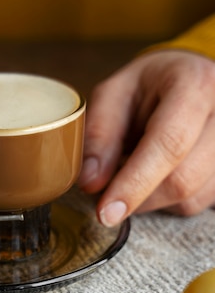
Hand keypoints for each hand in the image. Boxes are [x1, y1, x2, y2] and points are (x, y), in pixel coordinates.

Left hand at [78, 49, 214, 224]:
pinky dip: (172, 200)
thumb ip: (99, 134)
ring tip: (138, 169)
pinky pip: (202, 203)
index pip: (169, 143)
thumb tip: (91, 182)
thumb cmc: (148, 86)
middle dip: (138, 196)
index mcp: (194, 83)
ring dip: (153, 198)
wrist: (188, 80)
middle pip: (183, 179)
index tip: (106, 211)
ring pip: (192, 198)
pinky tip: (161, 175)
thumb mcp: (113, 95)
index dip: (135, 182)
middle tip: (109, 190)